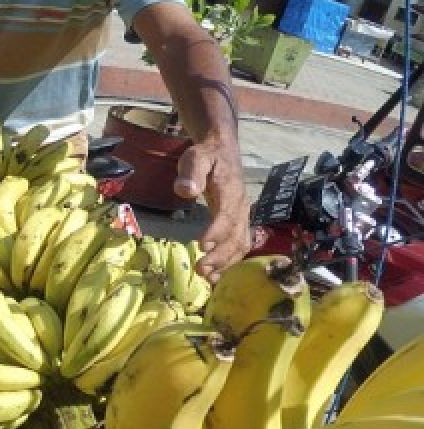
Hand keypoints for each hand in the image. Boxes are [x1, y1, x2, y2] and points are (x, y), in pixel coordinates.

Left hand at [174, 136, 249, 281]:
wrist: (222, 150)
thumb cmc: (207, 155)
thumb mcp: (195, 158)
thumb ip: (191, 173)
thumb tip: (185, 190)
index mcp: (231, 192)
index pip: (227, 215)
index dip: (217, 232)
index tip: (201, 245)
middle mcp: (242, 207)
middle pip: (236, 236)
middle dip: (220, 255)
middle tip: (200, 269)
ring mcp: (243, 216)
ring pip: (240, 244)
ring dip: (226, 263)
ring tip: (208, 278)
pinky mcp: (239, 222)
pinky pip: (240, 244)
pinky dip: (230, 261)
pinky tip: (216, 274)